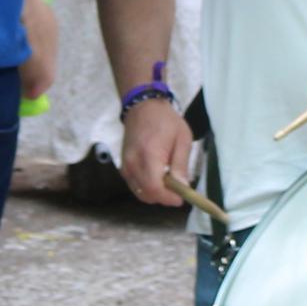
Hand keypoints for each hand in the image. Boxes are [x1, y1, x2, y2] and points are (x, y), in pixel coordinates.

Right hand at [118, 93, 199, 212]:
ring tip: (169, 183)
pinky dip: (147, 188)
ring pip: (140, 193)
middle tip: (178, 191)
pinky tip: (158, 178)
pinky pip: (135, 185)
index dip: (168, 198)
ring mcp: (125, 166)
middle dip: (164, 198)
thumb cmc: (166, 120)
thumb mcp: (182, 139)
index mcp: (149, 155)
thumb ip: (181, 165)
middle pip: (146, 194)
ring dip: (155, 194)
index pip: (154, 188)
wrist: (142, 106)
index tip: (181, 198)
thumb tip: (183, 188)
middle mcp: (133, 164)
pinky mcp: (123, 166)